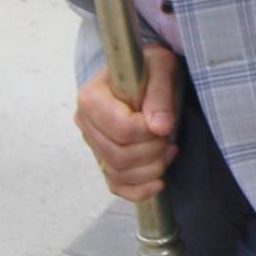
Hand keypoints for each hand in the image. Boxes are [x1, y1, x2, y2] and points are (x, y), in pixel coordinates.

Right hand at [75, 45, 180, 202]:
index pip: (121, 129)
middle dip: (153, 152)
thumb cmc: (150, 68)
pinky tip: (159, 182)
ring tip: (169, 150)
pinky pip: (115, 186)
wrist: (145, 75)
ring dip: (151, 169)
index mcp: (92, 97)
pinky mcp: (103, 159)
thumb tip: (160, 127)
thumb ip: (160, 92)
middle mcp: (85, 123)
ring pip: (118, 173)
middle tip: (169, 138)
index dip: (149, 133)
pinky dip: (138, 190)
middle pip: (119, 155)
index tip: (165, 124)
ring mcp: (93, 144)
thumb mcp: (161, 66)